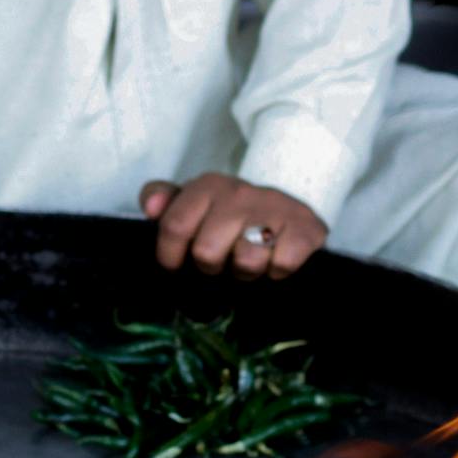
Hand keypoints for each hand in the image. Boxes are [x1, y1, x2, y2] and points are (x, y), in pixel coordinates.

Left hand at [140, 174, 327, 281]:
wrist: (290, 213)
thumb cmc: (231, 216)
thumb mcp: (193, 204)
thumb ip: (161, 199)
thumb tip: (151, 207)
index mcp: (207, 186)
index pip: (174, 226)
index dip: (170, 255)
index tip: (177, 264)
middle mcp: (239, 192)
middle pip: (207, 253)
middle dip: (213, 266)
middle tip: (224, 259)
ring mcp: (275, 207)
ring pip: (246, 262)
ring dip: (247, 272)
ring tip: (250, 260)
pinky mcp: (306, 227)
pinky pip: (282, 264)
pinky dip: (278, 271)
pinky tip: (276, 260)